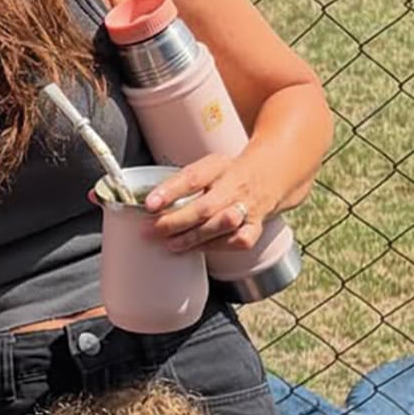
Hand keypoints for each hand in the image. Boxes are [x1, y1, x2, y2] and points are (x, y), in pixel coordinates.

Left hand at [143, 153, 266, 253]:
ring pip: (221, 225)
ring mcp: (247, 207)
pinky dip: (214, 246)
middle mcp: (235, 186)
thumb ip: (181, 183)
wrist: (266, 177)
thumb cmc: (227, 175)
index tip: (150, 204)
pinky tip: (196, 247)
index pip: (192, 178)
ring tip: (170, 242)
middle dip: (174, 222)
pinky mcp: (254, 227)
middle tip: (150, 230)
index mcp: (218, 167)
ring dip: (192, 237)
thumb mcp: (205, 167)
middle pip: (205, 207)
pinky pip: (237, 240)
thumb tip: (149, 203)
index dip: (169, 192)